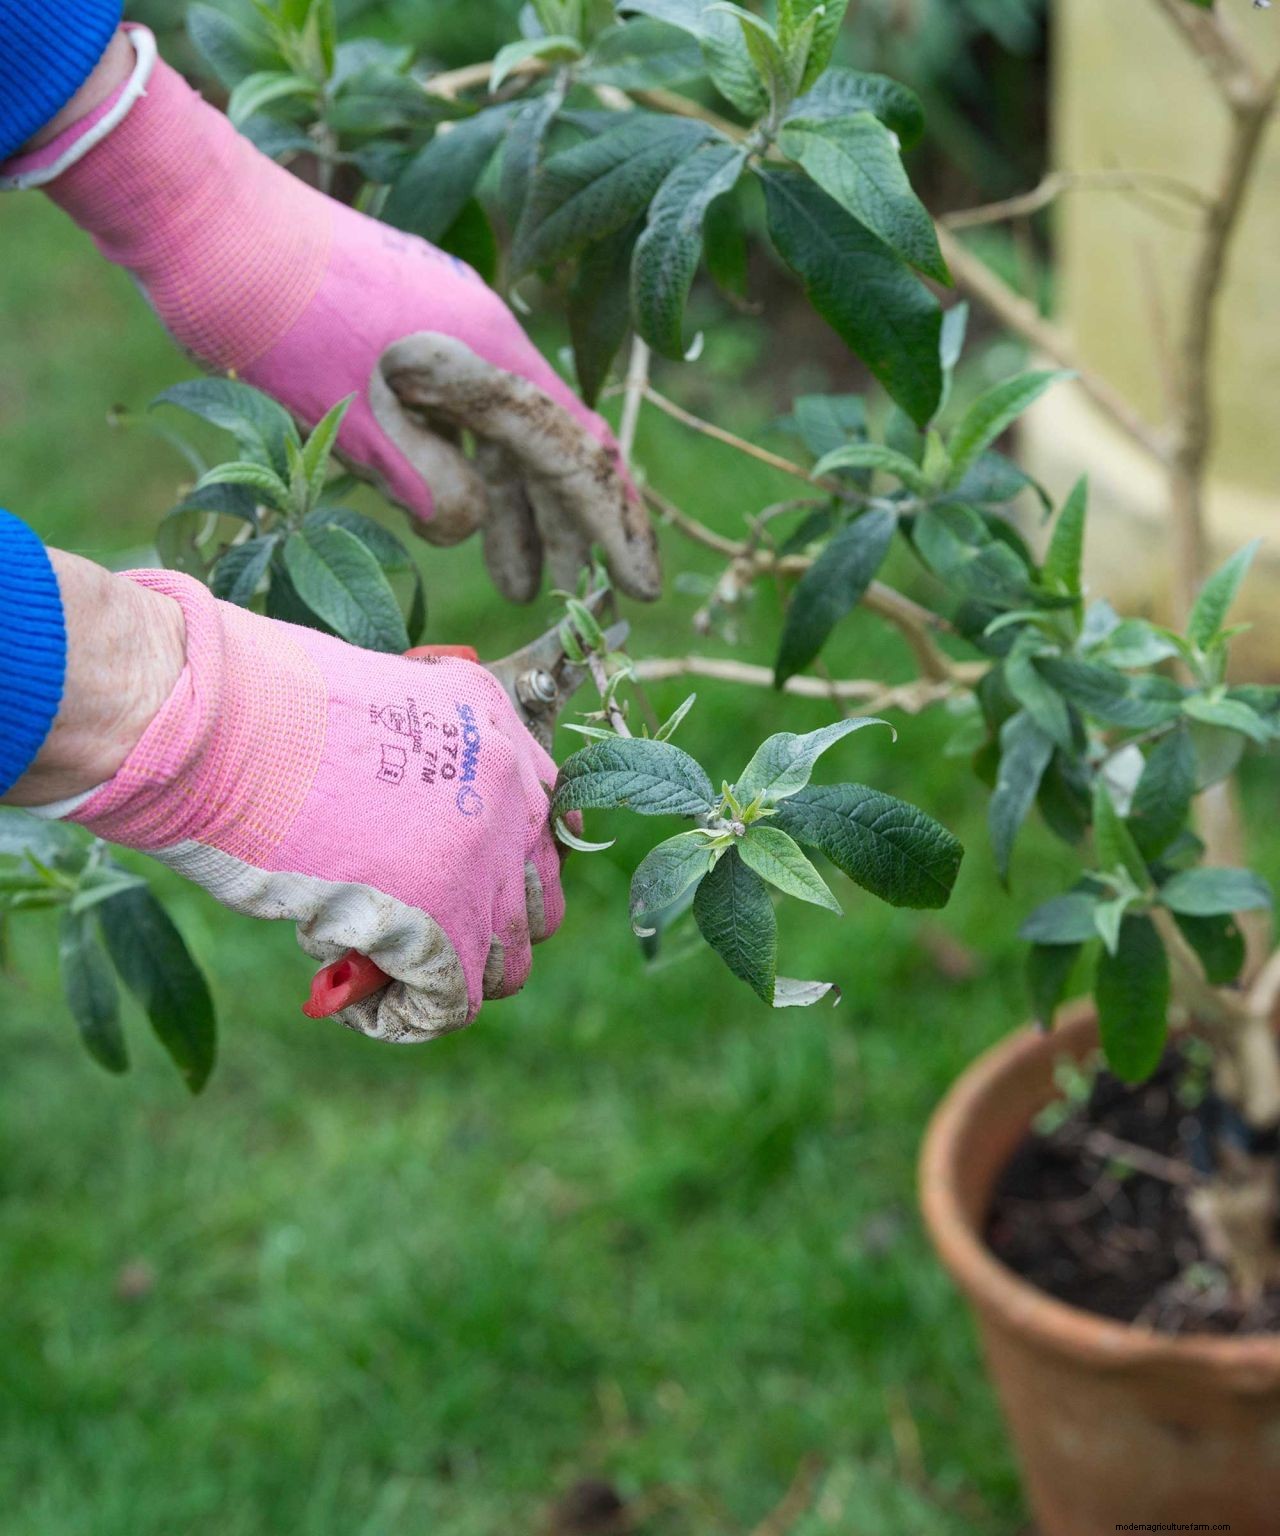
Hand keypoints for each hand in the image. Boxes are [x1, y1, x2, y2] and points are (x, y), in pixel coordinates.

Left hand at [6, 26, 660, 603]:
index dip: (615, 524)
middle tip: (568, 596)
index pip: (579, 453)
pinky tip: (449, 505)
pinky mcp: (411, 331)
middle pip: (548, 446)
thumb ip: (431, 486)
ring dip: (509, 509)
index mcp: (490, 358)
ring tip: (515, 580)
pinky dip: (466, 469)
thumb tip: (469, 523)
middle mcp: (486, 338)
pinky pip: (462, 414)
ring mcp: (449, 330)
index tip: (639, 586)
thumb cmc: (283, 327)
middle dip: (562, 529)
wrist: (214, 228)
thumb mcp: (360, 426)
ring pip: (500, 435)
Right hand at [67, 571, 564, 1042]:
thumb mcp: (376, 699)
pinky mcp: (447, 927)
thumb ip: (420, 752)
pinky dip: (402, 1014)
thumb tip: (410, 829)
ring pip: (506, 964)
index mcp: (497, 733)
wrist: (224, 724)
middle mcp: (510, 799)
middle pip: (536, 904)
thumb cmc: (264, 703)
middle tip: (412, 932)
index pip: (545, 828)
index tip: (459, 888)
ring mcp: (486, 866)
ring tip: (376, 963)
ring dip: (447, 974)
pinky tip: (352, 998)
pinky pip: (450, 1005)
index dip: (499, 870)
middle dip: (482, 928)